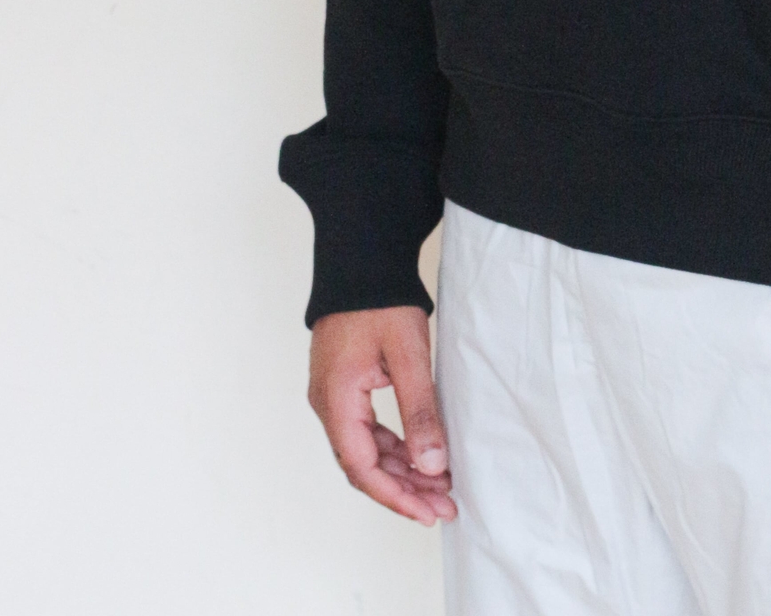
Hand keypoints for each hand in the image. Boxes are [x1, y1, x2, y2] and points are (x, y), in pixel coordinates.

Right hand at [308, 305, 457, 525]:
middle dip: (404, 489)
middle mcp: (327, 403)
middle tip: (443, 505)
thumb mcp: (408, 356)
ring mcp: (332, 394)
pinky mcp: (343, 385)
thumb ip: (420, 412)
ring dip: (400, 470)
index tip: (428, 513)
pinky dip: (393, 446)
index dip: (396, 496)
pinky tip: (420, 454)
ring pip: (364, 449)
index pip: (362, 468)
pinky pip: (365, 429)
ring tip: (439, 485)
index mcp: (336, 400)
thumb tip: (433, 466)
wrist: (361, 258)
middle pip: (362, 465)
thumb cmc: (381, 300)